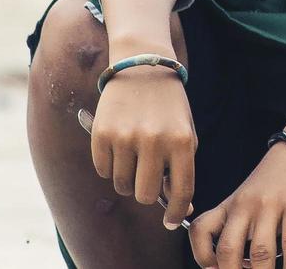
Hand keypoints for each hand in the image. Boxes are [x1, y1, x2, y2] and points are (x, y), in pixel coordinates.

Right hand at [90, 66, 196, 228]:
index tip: (170, 221)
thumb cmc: (168, 106)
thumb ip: (182, 169)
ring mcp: (126, 137)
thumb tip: (178, 209)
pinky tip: (118, 143)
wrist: (142, 65)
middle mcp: (154, 141)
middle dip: (147, 192)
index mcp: (181, 141)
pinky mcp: (102, 134)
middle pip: (146, 196)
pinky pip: (103, 170)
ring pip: (122, 185)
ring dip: (128, 178)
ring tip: (133, 155)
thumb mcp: (184, 132)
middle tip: (147, 177)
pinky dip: (110, 164)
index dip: (176, 212)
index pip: (182, 192)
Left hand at [189, 142, 285, 268]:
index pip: (201, 230)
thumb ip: (237, 226)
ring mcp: (271, 205)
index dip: (201, 256)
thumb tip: (232, 264)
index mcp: (230, 204)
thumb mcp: (246, 197)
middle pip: (228, 249)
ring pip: (259, 253)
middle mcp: (245, 205)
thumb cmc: (272, 179)